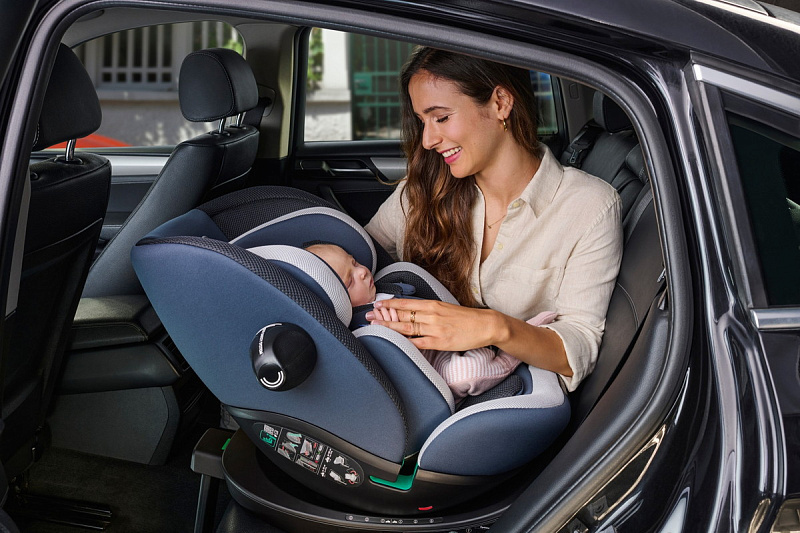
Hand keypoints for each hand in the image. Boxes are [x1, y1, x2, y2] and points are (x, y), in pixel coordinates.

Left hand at [365, 298, 497, 351]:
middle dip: (384, 316)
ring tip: (375, 326)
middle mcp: (431, 315)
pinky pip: (418, 343)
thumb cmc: (465, 318)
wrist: (485, 325)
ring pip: (406, 328)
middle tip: (368, 316)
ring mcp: (434, 329)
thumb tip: (413, 312)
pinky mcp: (439, 342)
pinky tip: (393, 342)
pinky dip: (405, 342)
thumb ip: (429, 310)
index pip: (406, 304)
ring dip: (389, 327)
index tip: (377, 304)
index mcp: (432, 305)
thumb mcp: (445, 308)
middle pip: (402, 315)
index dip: (390, 304)